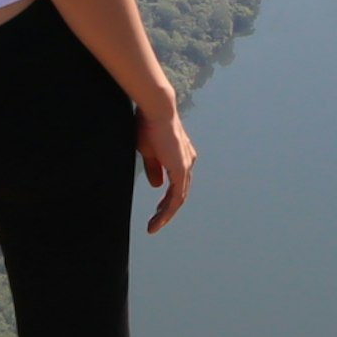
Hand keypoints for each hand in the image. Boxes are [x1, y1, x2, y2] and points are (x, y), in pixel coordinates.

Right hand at [137, 99, 196, 233]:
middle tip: (155, 223)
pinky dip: (168, 209)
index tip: (157, 211)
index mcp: (181, 157)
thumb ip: (155, 169)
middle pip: (180, 193)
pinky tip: (159, 218)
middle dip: (167, 210)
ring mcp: (186, 166)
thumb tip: (157, 186)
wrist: (156, 111)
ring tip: (154, 226)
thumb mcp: (149, 152)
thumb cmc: (150, 126)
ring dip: (166, 214)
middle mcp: (187, 162)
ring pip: (179, 198)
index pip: (177, 183)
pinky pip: (177, 196)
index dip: (167, 199)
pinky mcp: (181, 169)